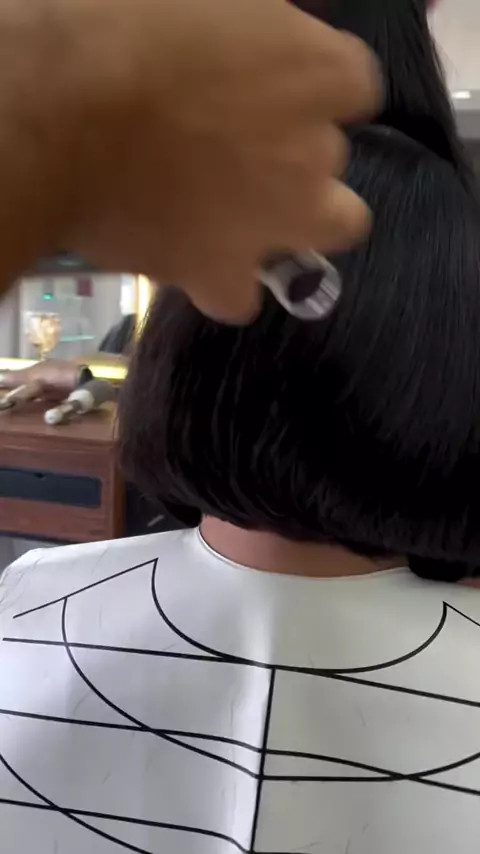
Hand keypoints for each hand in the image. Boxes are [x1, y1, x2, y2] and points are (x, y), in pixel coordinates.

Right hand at [17, 0, 380, 320]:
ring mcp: (277, 220)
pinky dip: (222, 286)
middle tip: (248, 154)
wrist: (60, 113)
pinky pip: (240, 296)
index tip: (269, 91)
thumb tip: (254, 46)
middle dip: (302, 160)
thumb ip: (252, 29)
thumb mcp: (208, 1)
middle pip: (333, 160)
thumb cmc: (121, 32)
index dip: (309, 90)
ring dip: (292, 224)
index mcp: (319, 69)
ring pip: (329, 230)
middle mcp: (317, 151)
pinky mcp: (224, 272)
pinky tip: (194, 266)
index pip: (350, 85)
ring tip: (237, 216)